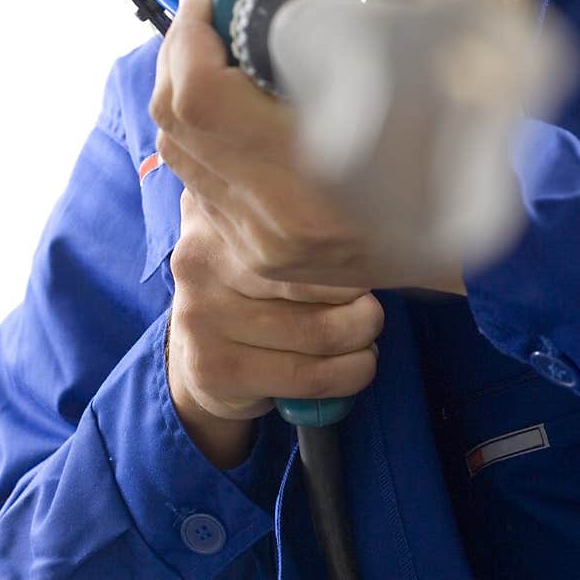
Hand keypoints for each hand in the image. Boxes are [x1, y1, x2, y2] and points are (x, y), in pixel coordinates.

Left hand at [151, 0, 466, 292]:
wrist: (493, 227)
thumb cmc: (472, 122)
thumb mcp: (444, 18)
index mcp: (318, 169)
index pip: (204, 98)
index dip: (188, 39)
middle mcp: (280, 220)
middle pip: (180, 125)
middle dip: (176, 59)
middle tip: (202, 19)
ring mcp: (266, 248)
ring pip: (182, 159)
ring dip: (181, 99)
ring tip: (207, 55)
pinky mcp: (263, 260)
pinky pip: (200, 192)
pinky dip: (200, 143)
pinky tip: (225, 113)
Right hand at [167, 190, 384, 467]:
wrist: (203, 356)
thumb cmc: (257, 287)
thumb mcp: (264, 236)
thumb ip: (303, 212)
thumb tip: (378, 223)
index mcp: (219, 205)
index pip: (305, 215)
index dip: (349, 240)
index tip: (370, 254)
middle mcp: (201, 256)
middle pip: (317, 272)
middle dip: (361, 294)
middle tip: (369, 304)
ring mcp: (201, 314)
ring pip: (320, 330)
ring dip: (363, 337)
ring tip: (365, 333)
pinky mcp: (214, 368)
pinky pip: (309, 375)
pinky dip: (351, 373)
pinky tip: (357, 364)